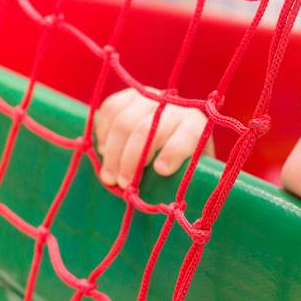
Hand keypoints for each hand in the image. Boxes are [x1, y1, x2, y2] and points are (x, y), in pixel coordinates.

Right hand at [94, 87, 213, 187]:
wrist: (178, 134)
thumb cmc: (185, 164)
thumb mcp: (192, 173)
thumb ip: (185, 180)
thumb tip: (173, 205)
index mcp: (197, 128)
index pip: (185, 138)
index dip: (172, 153)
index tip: (161, 171)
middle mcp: (176, 108)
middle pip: (147, 130)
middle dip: (131, 160)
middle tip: (122, 185)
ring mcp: (153, 97)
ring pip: (125, 120)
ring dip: (113, 151)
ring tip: (108, 176)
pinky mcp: (133, 95)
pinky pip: (111, 107)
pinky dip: (103, 130)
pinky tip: (104, 150)